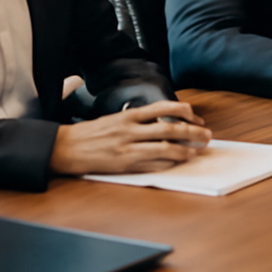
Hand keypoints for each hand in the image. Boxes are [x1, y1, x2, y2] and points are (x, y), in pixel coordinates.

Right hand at [49, 101, 210, 175]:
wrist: (64, 148)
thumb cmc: (91, 133)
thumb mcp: (116, 118)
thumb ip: (138, 120)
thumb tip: (163, 122)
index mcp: (130, 115)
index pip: (165, 107)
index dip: (185, 112)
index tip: (197, 117)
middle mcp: (131, 129)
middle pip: (171, 128)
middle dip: (193, 131)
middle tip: (206, 135)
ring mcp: (128, 147)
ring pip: (166, 147)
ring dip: (186, 149)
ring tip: (198, 150)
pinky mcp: (124, 164)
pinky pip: (153, 163)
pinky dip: (168, 162)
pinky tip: (178, 162)